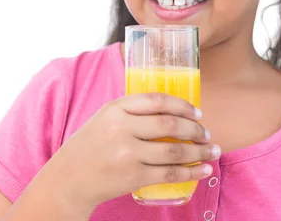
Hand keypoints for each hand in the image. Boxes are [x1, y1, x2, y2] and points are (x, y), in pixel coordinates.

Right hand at [46, 93, 218, 208]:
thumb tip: (171, 112)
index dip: (182, 105)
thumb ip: (130, 111)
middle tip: (206, 133)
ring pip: (174, 150)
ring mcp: (128, 153)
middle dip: (195, 129)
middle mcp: (121, 128)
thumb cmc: (89, 146)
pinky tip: (202, 170)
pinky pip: (170, 173)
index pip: (157, 100)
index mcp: (114, 109)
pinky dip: (191, 172)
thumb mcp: (104, 119)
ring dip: (199, 151)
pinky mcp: (133, 176)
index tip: (197, 112)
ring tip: (211, 151)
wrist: (68, 179)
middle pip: (170, 124)